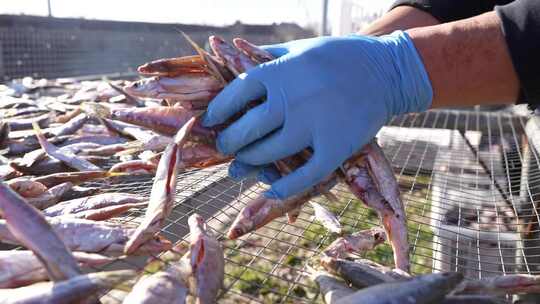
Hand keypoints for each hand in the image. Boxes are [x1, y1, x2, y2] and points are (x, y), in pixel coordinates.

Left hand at [202, 31, 432, 199]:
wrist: (386, 70)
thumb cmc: (337, 56)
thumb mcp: (298, 48)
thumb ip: (267, 58)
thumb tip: (231, 62)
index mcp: (280, 72)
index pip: (235, 96)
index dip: (218, 112)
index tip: (211, 122)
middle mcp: (293, 99)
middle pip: (247, 130)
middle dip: (229, 142)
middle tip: (225, 147)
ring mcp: (315, 125)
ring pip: (269, 153)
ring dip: (250, 162)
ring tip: (241, 166)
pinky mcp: (337, 146)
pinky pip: (305, 175)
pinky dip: (285, 187)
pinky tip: (270, 191)